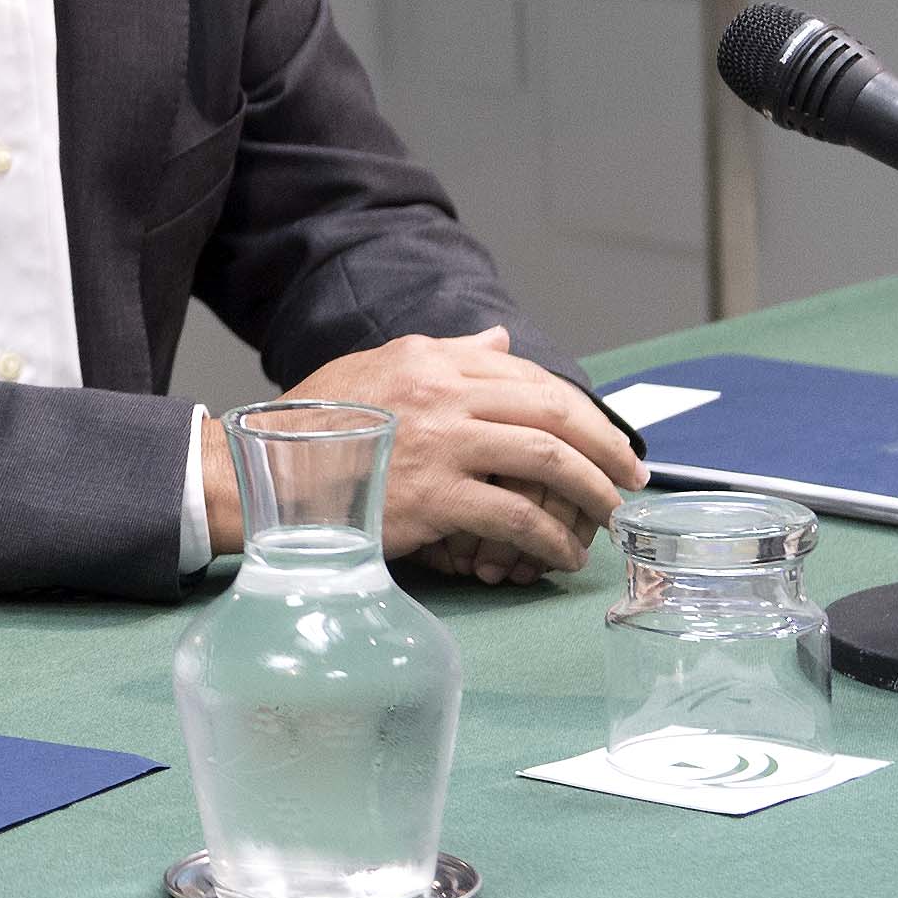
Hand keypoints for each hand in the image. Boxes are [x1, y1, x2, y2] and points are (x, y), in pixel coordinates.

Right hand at [278, 327, 644, 584]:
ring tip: (610, 517)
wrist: (264, 474)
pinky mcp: (436, 496)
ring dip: (592, 491)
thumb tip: (500, 342)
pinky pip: (517, 516)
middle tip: (633, 477)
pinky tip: (562, 555)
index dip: (579, 408)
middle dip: (605, 446)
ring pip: (548, 459)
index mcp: (432, 358)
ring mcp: (442, 443)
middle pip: (553, 411)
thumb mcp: (379, 370)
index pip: (528, 376)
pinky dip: (551, 538)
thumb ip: (446, 356)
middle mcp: (443, 391)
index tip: (606, 438)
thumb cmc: (316, 428)